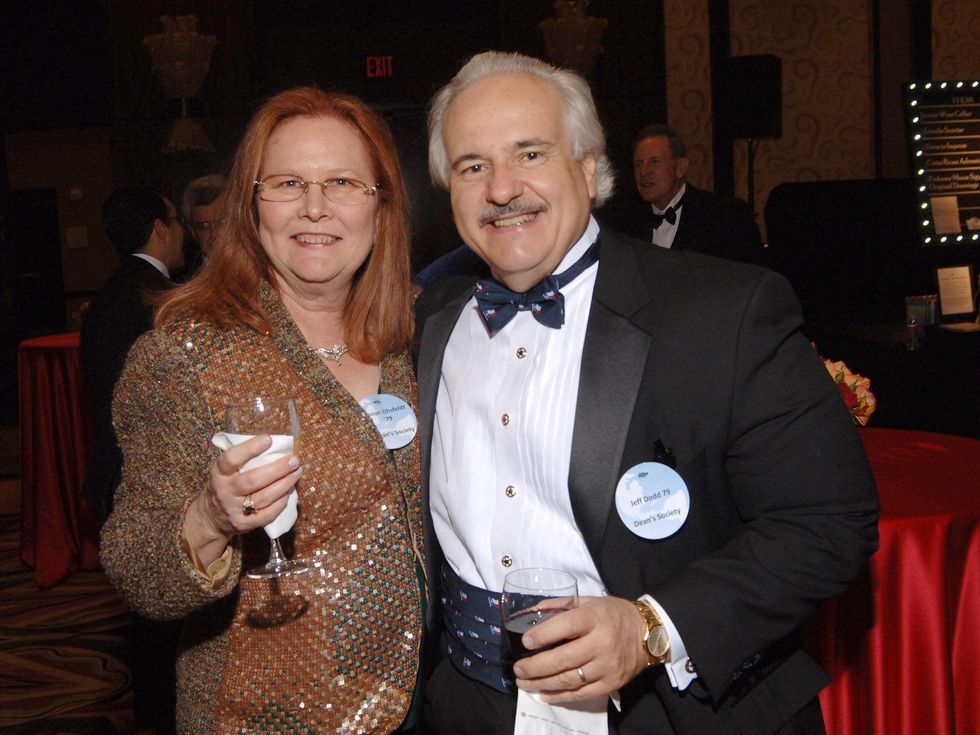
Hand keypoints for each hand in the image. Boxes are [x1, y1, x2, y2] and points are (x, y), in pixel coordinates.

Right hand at [185, 435, 301, 563]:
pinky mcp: (244, 524)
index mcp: (219, 473)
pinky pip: (267, 514)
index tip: (268, 439)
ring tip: (297, 472)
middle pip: (253, 480)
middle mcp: (224, 491)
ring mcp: (233, 509)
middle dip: (277, 469)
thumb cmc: (227, 485)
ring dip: (284, 484)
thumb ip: (243, 459)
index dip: (250, 448)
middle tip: (294, 460)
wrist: (212, 517)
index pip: (231, 459)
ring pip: (263, 497)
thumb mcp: (225, 471)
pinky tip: (289, 492)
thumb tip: (275, 444)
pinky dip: (281, 502)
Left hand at [511, 595, 647, 702]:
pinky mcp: (611, 683)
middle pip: (563, 658)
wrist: (648, 633)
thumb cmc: (613, 614)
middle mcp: (602, 642)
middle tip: (518, 669)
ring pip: (569, 679)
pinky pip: (582, 694)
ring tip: (524, 682)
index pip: (566, 625)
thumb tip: (532, 611)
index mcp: (595, 618)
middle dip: (535, 666)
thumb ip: (560, 605)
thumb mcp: (589, 601)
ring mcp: (607, 666)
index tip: (526, 641)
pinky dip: (560, 696)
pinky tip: (544, 694)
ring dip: (542, 683)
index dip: (544, 634)